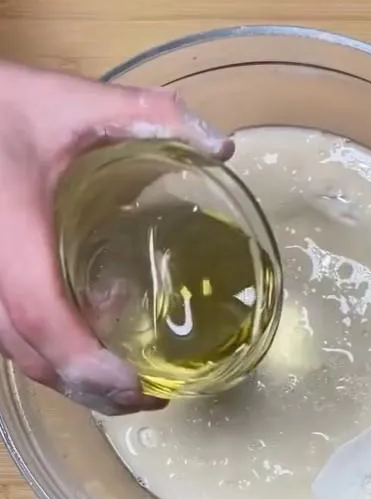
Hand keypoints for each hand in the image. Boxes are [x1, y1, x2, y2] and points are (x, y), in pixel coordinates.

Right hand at [0, 62, 231, 414]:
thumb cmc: (4, 108)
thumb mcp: (72, 102)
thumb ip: (144, 115)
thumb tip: (220, 146)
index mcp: (9, 234)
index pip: (38, 315)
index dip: (83, 360)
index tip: (135, 386)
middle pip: (29, 352)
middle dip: (89, 386)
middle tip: (148, 396)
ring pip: (16, 351)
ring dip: (72, 375)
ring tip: (129, 381)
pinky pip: (11, 332)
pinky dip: (53, 350)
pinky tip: (93, 335)